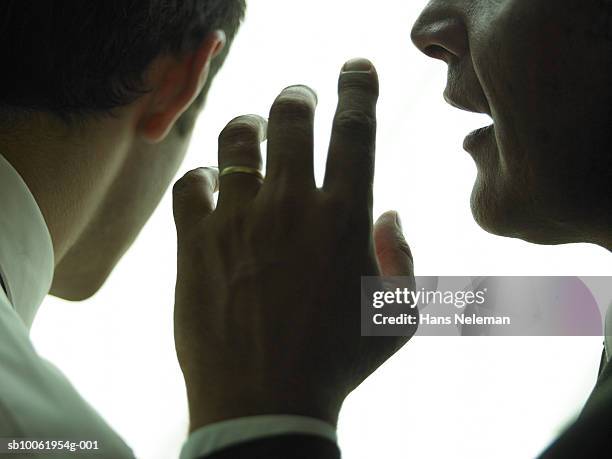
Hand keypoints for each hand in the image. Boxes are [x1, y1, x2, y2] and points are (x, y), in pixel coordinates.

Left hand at [172, 58, 415, 431]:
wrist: (263, 404)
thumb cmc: (337, 364)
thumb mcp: (397, 319)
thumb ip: (403, 260)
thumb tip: (389, 217)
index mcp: (344, 217)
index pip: (355, 128)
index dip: (358, 87)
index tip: (356, 70)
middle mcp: (290, 205)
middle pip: (289, 117)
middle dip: (297, 97)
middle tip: (298, 100)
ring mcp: (239, 219)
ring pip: (236, 140)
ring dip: (248, 128)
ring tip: (252, 135)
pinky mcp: (196, 242)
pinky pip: (190, 185)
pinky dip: (202, 178)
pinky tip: (211, 190)